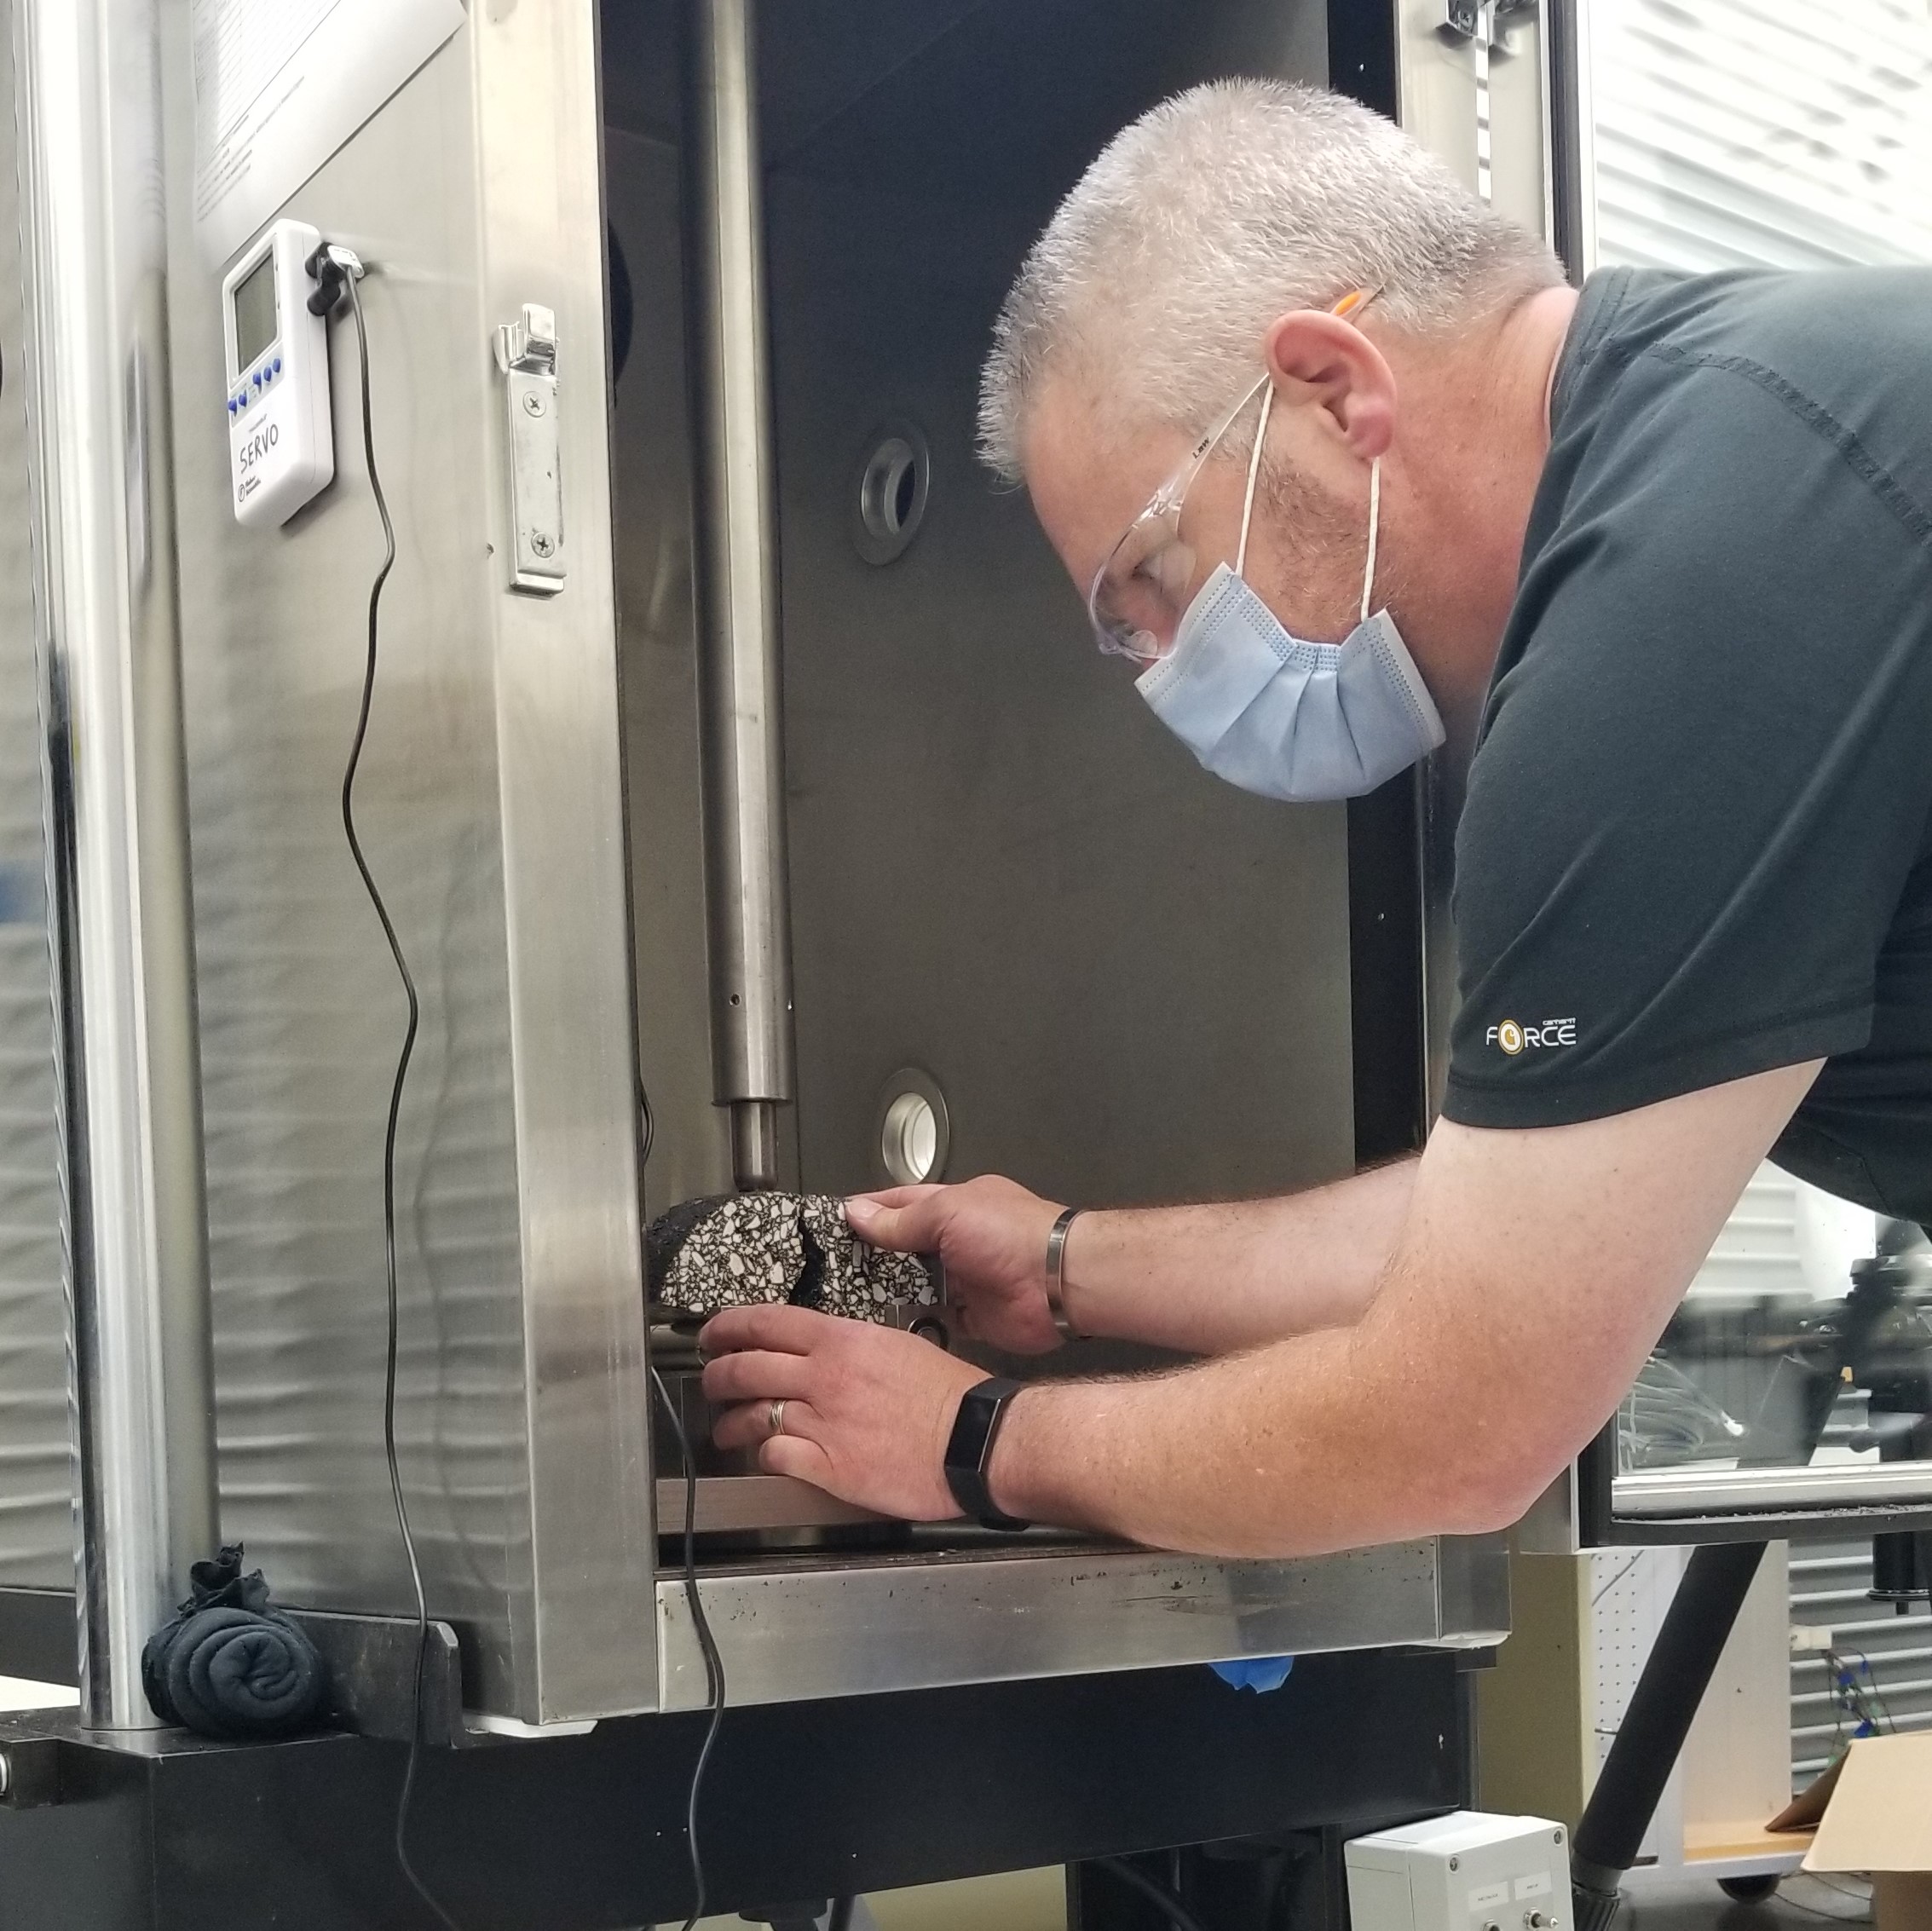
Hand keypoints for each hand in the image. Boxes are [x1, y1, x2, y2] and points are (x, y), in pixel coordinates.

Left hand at [700, 1305, 988, 1520]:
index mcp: (843, 1340)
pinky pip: (777, 1456)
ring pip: (752, 1415)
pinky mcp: (829, 1466)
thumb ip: (851, 1347)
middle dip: (716, 1374)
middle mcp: (824, 1377)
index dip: (727, 1326)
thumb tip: (822, 1350)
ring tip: (726, 1429)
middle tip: (711, 1379)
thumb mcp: (898, 1346)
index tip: (712, 1333)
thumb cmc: (949, 1393)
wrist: (975, 1439)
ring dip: (730, 1422)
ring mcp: (823, 1423)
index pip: (765, 1322)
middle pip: (745, 1368)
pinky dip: (765, 1456)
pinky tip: (768, 1457)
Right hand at [844, 1176, 1067, 1353]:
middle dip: (871, 1258)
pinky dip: (912, 1324)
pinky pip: (933, 1321)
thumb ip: (901, 1220)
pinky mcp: (970, 1317)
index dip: (867, 1211)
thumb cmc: (1009, 1235)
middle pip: (904, 1249)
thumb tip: (855, 1212)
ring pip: (914, 1287)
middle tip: (826, 1273)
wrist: (1059, 1283)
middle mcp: (957, 1241)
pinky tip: (881, 1330)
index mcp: (954, 1205)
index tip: (831, 1223)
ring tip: (843, 1304)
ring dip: (887, 1294)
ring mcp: (963, 1280)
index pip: (900, 1203)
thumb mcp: (948, 1215)